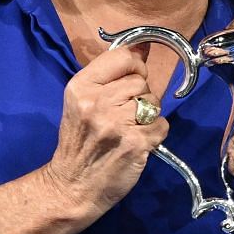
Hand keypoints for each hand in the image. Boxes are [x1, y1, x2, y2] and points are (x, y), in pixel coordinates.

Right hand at [40, 46, 168, 215]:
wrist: (72, 187)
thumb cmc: (78, 142)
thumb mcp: (81, 102)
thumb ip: (110, 74)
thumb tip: (143, 46)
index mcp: (81, 87)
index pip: (124, 57)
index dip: (134, 67)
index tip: (129, 81)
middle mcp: (98, 102)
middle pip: (141, 82)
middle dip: (138, 97)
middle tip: (121, 116)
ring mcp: (117, 124)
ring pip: (153, 103)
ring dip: (147, 116)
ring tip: (127, 130)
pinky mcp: (135, 144)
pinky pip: (161, 125)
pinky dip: (154, 135)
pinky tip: (136, 143)